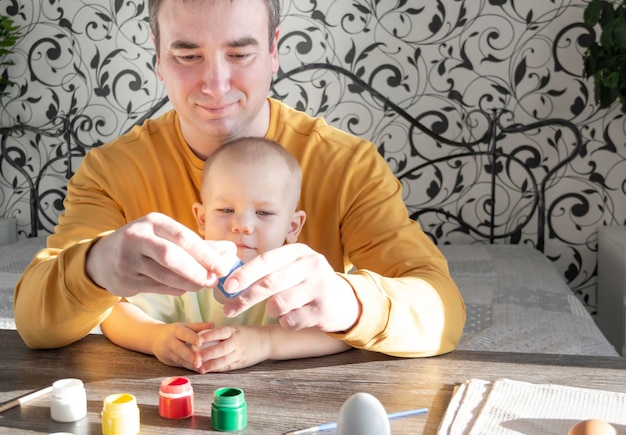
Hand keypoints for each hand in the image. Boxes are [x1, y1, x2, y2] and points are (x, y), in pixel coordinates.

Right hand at [86, 212, 237, 296]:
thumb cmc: (147, 243)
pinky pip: (157, 288)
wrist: (102, 258)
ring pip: (164, 276)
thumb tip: (229, 252)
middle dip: (196, 270)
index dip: (205, 254)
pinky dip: (175, 289)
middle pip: (171, 256)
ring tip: (203, 285)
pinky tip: (185, 288)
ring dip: (188, 284)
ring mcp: (128, 260)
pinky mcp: (124, 280)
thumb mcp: (166, 234)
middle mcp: (137, 238)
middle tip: (213, 280)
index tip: (223, 266)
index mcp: (152, 222)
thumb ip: (197, 243)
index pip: (183, 237)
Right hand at [149, 322, 213, 371]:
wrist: (154, 338)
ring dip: (190, 365)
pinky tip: (198, 370)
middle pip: (180, 349)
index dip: (192, 338)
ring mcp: (168, 353)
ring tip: (201, 368)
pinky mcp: (168, 361)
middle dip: (190, 356)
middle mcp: (170, 342)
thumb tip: (213, 324)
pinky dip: (189, 368)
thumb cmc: (174, 331)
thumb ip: (199, 326)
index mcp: (176, 330)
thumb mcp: (185, 326)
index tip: (200, 343)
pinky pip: (180, 365)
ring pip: (179, 359)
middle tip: (199, 362)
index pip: (184, 334)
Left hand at [192, 326, 270, 372]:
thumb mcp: (235, 329)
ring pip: (224, 360)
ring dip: (211, 365)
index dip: (208, 336)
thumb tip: (201, 336)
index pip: (219, 332)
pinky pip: (228, 367)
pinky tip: (209, 370)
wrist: (266, 341)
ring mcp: (239, 353)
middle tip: (195, 357)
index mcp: (234, 331)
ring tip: (200, 368)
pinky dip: (218, 369)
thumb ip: (221, 333)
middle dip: (207, 354)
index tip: (197, 340)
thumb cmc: (247, 334)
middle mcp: (236, 342)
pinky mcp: (241, 363)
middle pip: (221, 349)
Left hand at [222, 243, 360, 333]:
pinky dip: (285, 322)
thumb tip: (232, 279)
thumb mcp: (294, 268)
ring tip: (276, 310)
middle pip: (269, 283)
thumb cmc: (308, 284)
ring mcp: (319, 287)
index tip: (228, 285)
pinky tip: (293, 317)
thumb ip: (269, 270)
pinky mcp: (323, 310)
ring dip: (270, 311)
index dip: (245, 273)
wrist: (344, 301)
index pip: (266, 260)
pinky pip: (290, 321)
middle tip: (230, 309)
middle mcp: (311, 265)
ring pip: (278, 304)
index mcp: (299, 252)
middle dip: (245, 298)